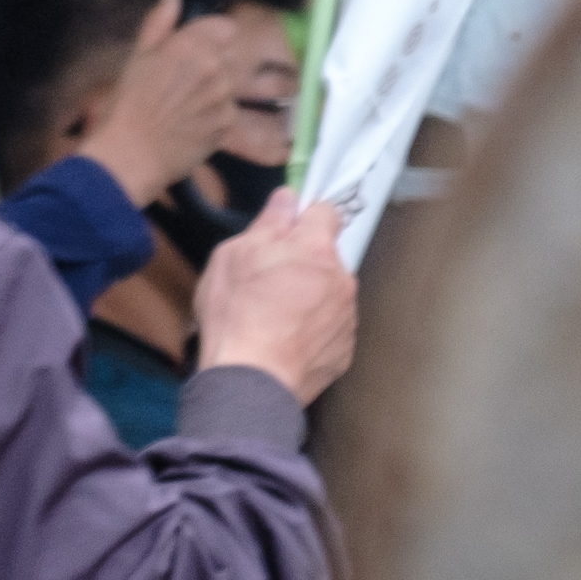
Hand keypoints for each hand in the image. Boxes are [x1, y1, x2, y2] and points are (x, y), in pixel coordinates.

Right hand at [75, 0, 246, 205]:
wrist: (132, 155)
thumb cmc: (126, 106)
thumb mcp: (135, 57)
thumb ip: (159, 22)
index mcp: (190, 47)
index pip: (225, 26)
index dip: (209, 35)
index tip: (192, 46)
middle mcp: (214, 69)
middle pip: (228, 54)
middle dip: (210, 61)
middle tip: (180, 79)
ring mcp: (224, 98)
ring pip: (228, 82)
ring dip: (212, 88)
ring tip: (182, 104)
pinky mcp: (228, 124)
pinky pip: (228, 110)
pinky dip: (213, 114)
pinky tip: (189, 122)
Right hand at [193, 188, 357, 404]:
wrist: (252, 379)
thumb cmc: (237, 314)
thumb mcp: (233, 255)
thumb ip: (267, 224)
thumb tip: (286, 200)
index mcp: (315, 249)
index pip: (327, 212)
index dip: (305, 216)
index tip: (289, 225)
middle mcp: (341, 280)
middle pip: (327, 257)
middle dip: (303, 261)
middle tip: (268, 278)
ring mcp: (347, 318)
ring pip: (330, 293)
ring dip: (309, 296)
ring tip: (273, 315)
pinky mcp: (344, 351)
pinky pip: (330, 328)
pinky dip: (312, 329)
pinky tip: (284, 338)